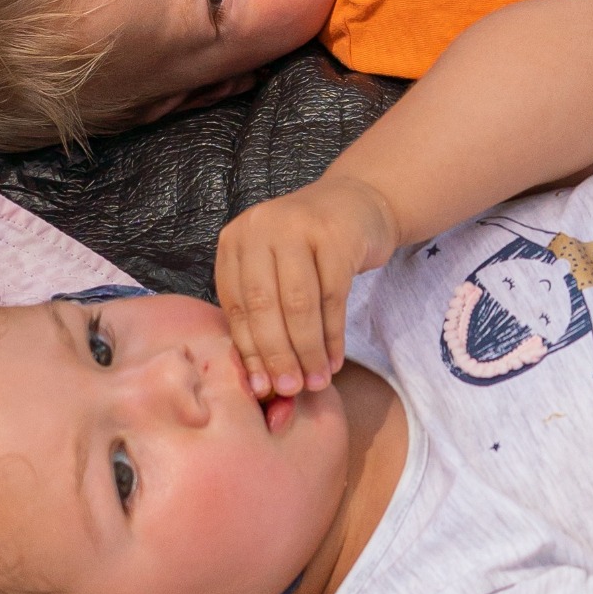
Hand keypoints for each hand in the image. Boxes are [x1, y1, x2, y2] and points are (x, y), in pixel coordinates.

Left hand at [216, 173, 400, 399]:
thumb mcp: (273, 270)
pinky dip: (333, 335)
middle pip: (264, 306)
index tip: (261, 387)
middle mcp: (260, 228)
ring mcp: (297, 227)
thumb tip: (260, 381)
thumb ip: (262, 312)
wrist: (357, 204)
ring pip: (299, 305)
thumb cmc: (309, 248)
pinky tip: (335, 359)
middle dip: (277, 355)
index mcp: (235, 241)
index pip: (236, 305)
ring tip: (316, 381)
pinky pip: (333, 297)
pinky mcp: (335, 236)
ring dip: (307, 351)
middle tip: (289, 389)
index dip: (248, 351)